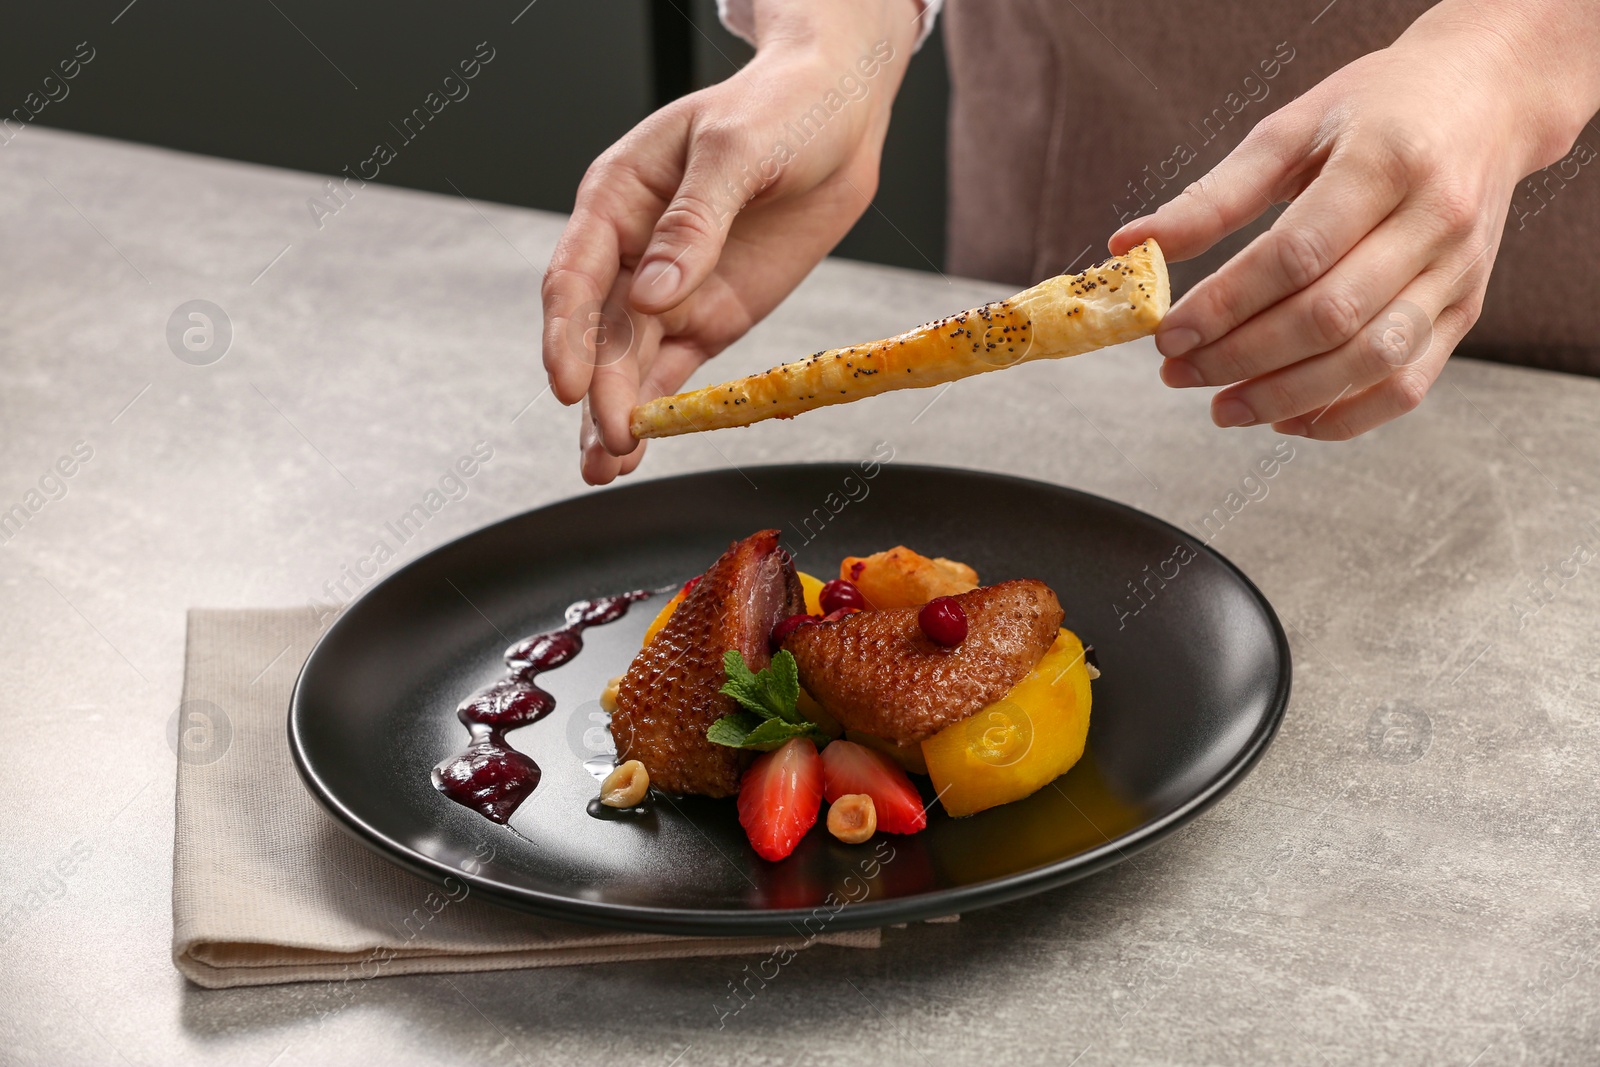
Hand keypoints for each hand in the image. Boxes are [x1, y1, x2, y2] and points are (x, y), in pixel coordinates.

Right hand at [542, 1, 915, 482]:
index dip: (566, 334)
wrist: (840, 117)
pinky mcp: (710, 318)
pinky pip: (675, 370)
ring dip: (617, 413)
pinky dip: (660, 409)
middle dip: (600, 390)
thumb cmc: (780, 109)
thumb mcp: (737, 149)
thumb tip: (653, 293)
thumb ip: (694, 222)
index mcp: (617, 199)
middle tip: (610, 441)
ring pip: (629, 362)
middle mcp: (632, 252)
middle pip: (601, 332)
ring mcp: (670, 291)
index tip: (569, 385)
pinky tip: (640, 447)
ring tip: (606, 469)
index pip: (575, 276)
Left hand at [1110, 1, 1599, 439]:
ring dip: (1286, 397)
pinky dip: (1344, 417)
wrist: (1486, 98)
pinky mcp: (1465, 311)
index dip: (1225, 303)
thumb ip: (1214, 196)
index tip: (1167, 334)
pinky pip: (1407, 385)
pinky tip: (1286, 419)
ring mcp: (1458, 273)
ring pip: (1370, 360)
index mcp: (1387, 161)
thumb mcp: (1292, 129)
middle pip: (1330, 316)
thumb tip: (1131, 246)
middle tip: (1177, 373)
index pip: (1297, 254)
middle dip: (1241, 356)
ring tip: (1222, 407)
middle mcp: (1435, 221)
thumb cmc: (1378, 109)